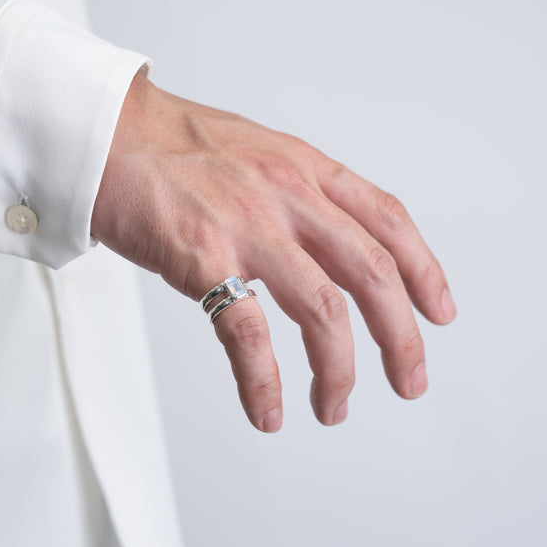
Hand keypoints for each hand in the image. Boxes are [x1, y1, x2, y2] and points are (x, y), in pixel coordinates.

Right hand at [92, 73, 456, 431]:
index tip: (439, 314)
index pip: (388, 220)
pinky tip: (269, 411)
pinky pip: (248, 335)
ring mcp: (248, 225)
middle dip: (400, 337)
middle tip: (409, 381)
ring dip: (339, 370)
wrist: (106, 135)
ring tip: (336, 407)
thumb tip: (330, 245)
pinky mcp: (203, 257)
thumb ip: (299, 193)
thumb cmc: (176, 148)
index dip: (424, 271)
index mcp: (306, 169)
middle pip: (371, 273)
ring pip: (322, 311)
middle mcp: (288, 194)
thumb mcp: (259, 153)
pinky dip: (263, 382)